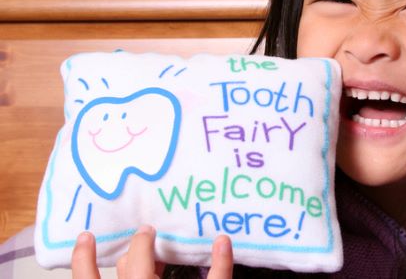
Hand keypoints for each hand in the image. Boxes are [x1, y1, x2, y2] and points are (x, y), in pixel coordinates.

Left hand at [71, 226, 233, 278]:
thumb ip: (218, 273)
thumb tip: (224, 240)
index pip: (142, 257)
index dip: (144, 240)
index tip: (150, 230)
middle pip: (124, 266)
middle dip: (132, 248)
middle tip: (141, 234)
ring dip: (84, 260)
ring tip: (84, 239)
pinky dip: (85, 274)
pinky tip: (82, 266)